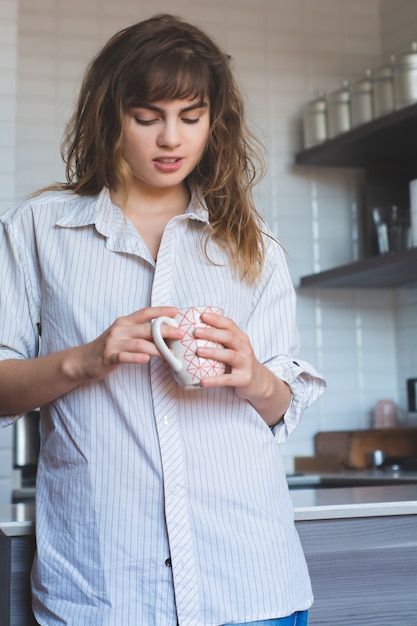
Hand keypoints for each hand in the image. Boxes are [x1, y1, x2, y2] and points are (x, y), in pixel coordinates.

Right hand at [68, 306, 183, 382]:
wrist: (83, 360)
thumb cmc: (108, 347)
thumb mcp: (123, 334)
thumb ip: (140, 332)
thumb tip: (165, 333)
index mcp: (124, 322)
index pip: (145, 313)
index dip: (161, 311)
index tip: (176, 311)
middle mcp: (120, 330)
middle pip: (146, 328)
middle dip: (165, 331)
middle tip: (181, 334)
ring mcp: (113, 343)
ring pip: (139, 344)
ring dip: (157, 349)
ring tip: (171, 354)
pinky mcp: (108, 357)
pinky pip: (124, 357)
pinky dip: (136, 358)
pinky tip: (146, 360)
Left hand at [194, 311, 290, 425]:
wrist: (259, 382)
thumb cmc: (241, 362)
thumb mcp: (236, 348)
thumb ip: (222, 340)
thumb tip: (196, 330)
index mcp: (241, 339)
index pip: (230, 325)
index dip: (216, 319)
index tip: (202, 315)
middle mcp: (245, 349)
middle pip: (229, 337)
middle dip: (212, 333)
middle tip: (196, 331)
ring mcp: (245, 364)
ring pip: (230, 355)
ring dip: (213, 352)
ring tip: (199, 351)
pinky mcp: (243, 379)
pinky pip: (227, 379)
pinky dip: (215, 380)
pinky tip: (203, 380)